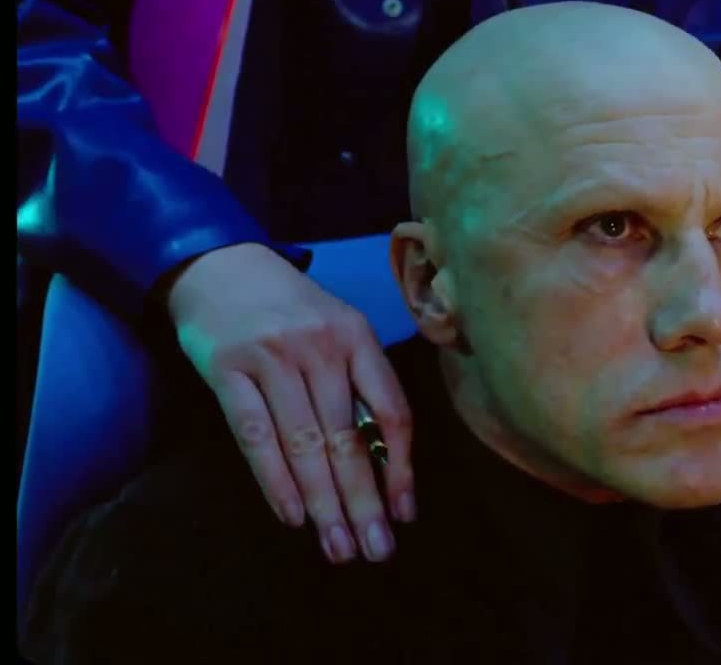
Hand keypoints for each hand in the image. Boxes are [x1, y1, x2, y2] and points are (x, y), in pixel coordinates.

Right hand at [168, 243, 415, 563]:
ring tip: (338, 547)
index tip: (405, 513)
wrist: (221, 265)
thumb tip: (385, 462)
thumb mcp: (338, 330)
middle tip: (375, 551)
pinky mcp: (228, 370)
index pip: (392, 412)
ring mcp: (273, 358)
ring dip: (324, 503)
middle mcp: (320, 347)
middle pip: (349, 439)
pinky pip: (255, 435)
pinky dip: (275, 480)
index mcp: (358, 337)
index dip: (401, 468)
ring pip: (305, 444)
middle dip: (364, 502)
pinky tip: (293, 515)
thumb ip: (360, 384)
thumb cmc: (290, 310)